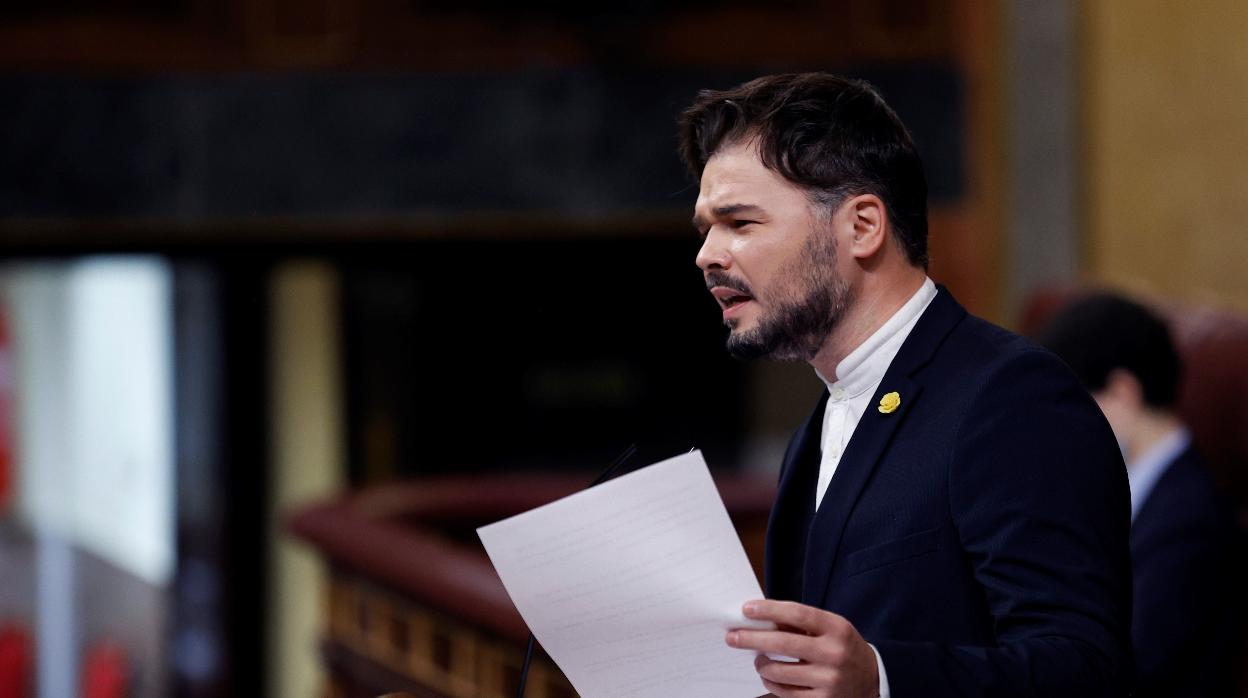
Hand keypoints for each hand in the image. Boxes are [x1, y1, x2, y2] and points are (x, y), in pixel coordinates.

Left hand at [726, 600, 878, 697]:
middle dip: (751, 639)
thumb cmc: (842, 647)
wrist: (872, 679)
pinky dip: (771, 684)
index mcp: (837, 628)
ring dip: (761, 665)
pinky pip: (784, 692)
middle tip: (732, 637)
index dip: (769, 609)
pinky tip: (769, 677)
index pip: (798, 613)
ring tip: (759, 660)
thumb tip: (760, 617)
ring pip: (778, 671)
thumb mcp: (830, 628)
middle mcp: (834, 653)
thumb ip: (800, 622)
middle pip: (783, 643)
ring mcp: (828, 680)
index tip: (746, 609)